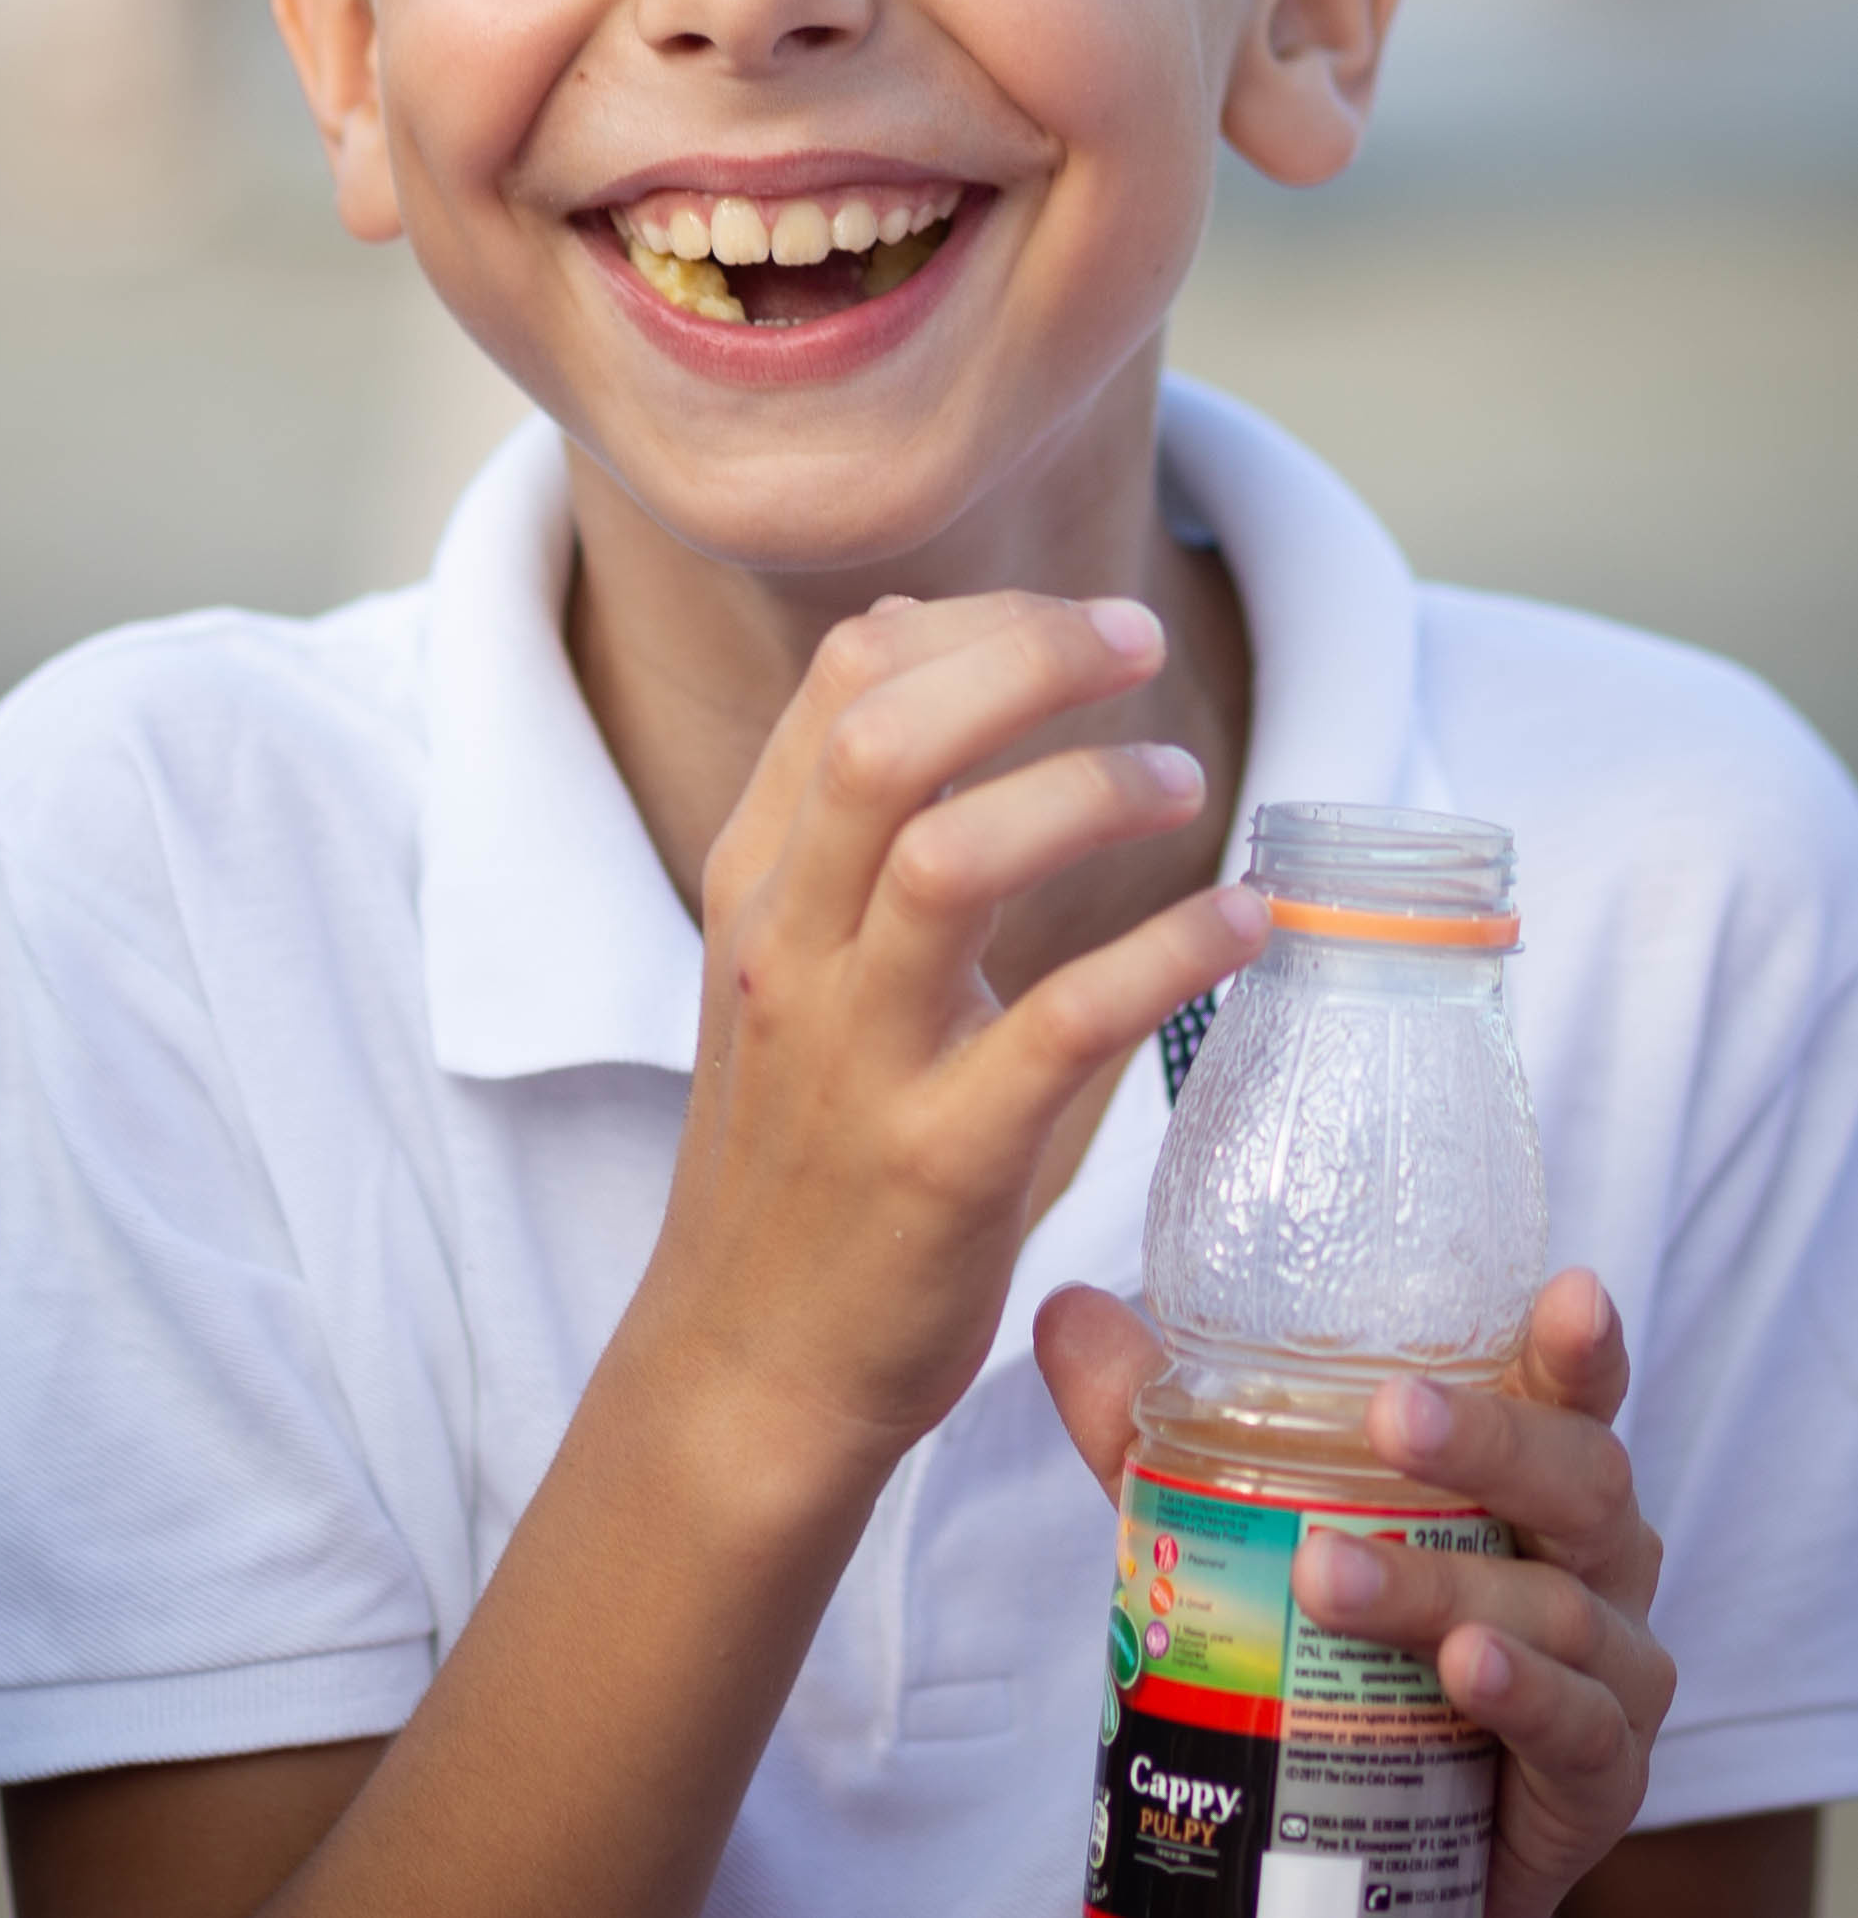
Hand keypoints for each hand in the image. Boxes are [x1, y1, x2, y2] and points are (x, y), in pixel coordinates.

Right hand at [634, 591, 1267, 1485]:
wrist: (745, 1365)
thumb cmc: (793, 1150)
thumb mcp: (781, 959)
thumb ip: (841, 815)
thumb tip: (918, 639)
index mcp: (755, 883)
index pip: (845, 683)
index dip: (976, 621)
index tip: (1081, 625)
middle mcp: (790, 947)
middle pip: (889, 739)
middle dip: (1028, 659)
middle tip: (1140, 641)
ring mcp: (856, 1053)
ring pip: (954, 861)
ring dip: (1091, 793)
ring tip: (1186, 783)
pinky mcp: (939, 1159)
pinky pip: (1063, 1023)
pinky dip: (1168, 952)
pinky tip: (1241, 924)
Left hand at [1035, 1268, 1673, 1917]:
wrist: (1382, 1827)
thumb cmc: (1344, 1630)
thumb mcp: (1238, 1513)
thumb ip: (1156, 1420)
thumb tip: (1066, 1315)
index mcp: (1531, 1468)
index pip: (1569, 1387)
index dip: (1577, 1341)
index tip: (1568, 1292)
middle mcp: (1593, 1552)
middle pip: (1577, 1476)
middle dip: (1488, 1440)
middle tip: (1389, 1416)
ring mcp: (1610, 1663)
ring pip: (1552, 1605)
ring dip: (1437, 1583)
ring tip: (1331, 1573)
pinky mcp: (1600, 1777)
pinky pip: (1578, 1726)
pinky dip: (1523, 1694)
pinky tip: (1463, 1671)